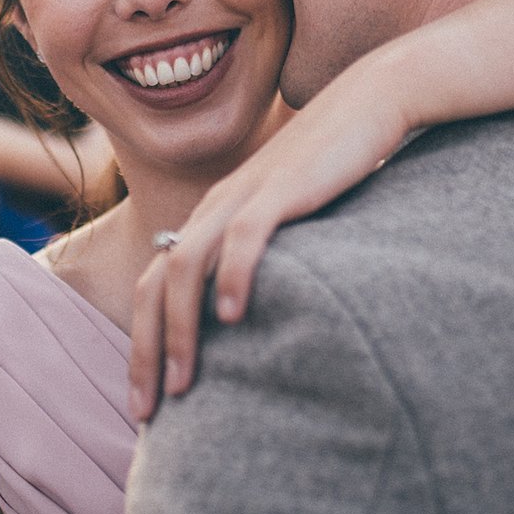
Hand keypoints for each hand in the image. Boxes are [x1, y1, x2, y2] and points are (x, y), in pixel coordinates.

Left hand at [129, 52, 414, 418]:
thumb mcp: (292, 219)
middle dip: (144, 353)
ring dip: (179, 330)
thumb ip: (268, 259)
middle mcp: (215, 209)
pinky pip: (244, 237)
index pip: (154, 288)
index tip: (149, 401)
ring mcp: (243, 197)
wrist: (371, 101)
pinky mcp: (280, 187)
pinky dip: (232, 278)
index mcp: (212, 218)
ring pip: (184, 267)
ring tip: (185, 382)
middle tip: (146, 413)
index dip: (143, 346)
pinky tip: (236, 317)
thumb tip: (259, 318)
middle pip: (154, 285)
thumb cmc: (337, 166)